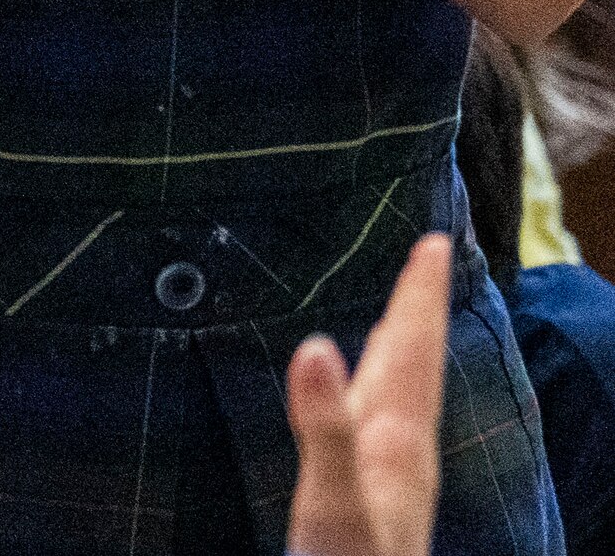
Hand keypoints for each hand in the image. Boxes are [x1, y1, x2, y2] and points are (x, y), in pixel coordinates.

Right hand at [285, 233, 452, 555]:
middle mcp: (401, 456)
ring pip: (403, 399)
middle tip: (426, 259)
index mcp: (395, 443)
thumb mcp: (332, 507)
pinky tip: (360, 412)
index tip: (435, 240)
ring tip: (396, 323)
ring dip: (401, 353)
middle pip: (414, 369)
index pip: (411, 353)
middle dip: (417, 313)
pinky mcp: (372, 506)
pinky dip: (375, 398)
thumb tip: (312, 343)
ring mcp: (390, 484)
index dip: (420, 297)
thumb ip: (324, 431)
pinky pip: (381, 428)